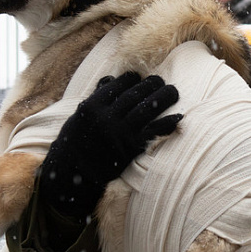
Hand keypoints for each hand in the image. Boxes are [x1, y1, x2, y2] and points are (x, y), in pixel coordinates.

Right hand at [39, 72, 181, 218]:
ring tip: (173, 91)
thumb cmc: (76, 141)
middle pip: (135, 94)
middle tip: (160, 81)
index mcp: (92, 106)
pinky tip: (177, 117)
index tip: (140, 77)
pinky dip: (167, 123)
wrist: (72, 174)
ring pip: (147, 108)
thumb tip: (111, 78)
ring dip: (164, 97)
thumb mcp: (80, 116)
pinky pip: (153, 132)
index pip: (118, 85)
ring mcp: (119, 133)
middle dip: (151, 84)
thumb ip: (96, 98)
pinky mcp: (130, 149)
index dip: (132, 78)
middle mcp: (106, 118)